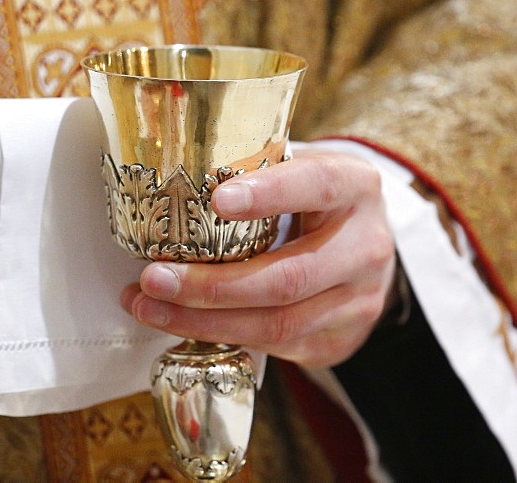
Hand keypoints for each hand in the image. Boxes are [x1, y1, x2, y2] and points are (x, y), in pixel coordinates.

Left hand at [119, 147, 398, 368]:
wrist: (366, 246)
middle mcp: (365, 246)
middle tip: (155, 278)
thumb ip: (254, 169)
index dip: (270, 194)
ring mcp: (359, 300)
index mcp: (356, 187)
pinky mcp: (341, 338)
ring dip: (204, 321)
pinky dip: (222, 337)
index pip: (317, 185)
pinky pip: (276, 346)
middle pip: (288, 277)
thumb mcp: (299, 169)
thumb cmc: (314, 199)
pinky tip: (181, 324)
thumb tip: (170, 177)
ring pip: (279, 324)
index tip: (217, 199)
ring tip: (150, 308)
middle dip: (212, 285)